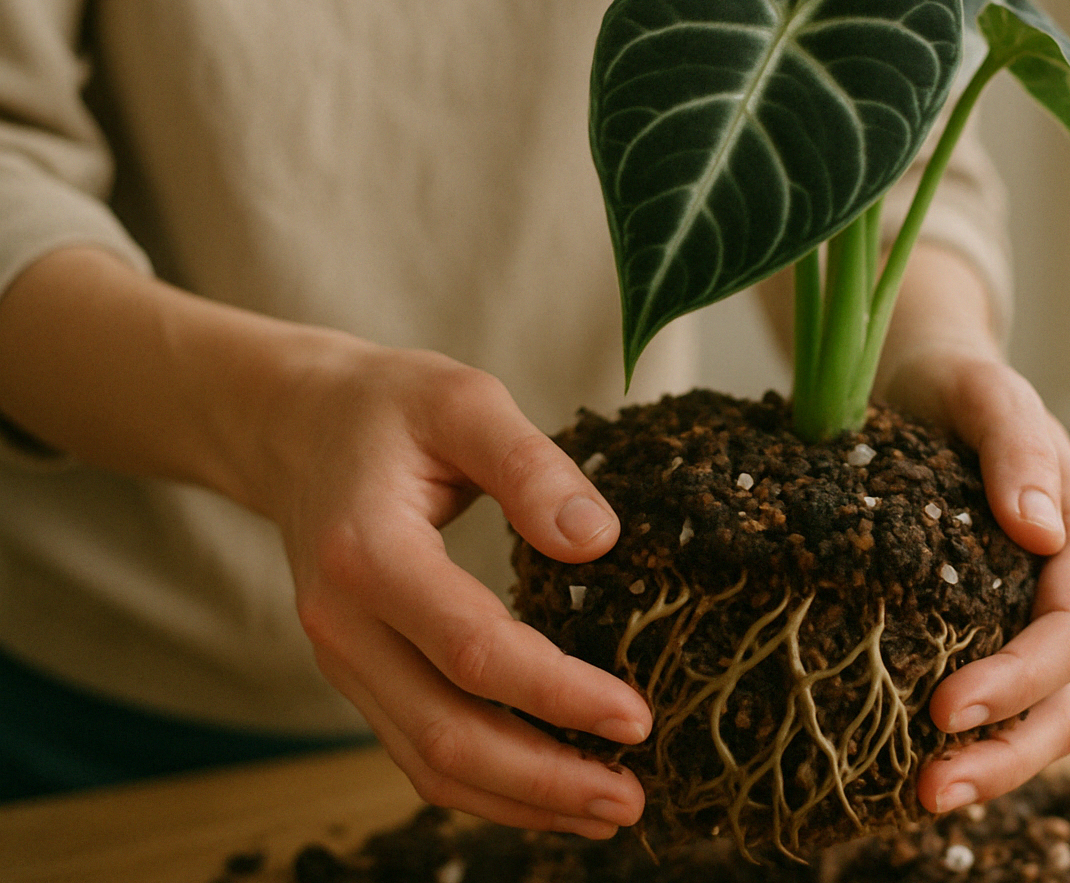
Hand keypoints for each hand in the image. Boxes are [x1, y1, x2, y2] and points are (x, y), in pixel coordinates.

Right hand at [262, 343, 653, 837]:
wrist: (294, 426)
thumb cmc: (387, 408)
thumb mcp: (462, 401)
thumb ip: (530, 465)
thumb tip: (598, 539)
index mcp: (368, 554)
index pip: (472, 651)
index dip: (558, 694)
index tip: (635, 717)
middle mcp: (344, 626)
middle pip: (446, 734)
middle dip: (544, 780)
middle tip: (633, 799)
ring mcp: (346, 660)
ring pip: (429, 762)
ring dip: (521, 800)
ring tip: (607, 810)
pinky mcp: (362, 675)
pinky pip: (420, 750)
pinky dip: (487, 786)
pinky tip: (550, 791)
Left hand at [870, 246, 1069, 814]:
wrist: (921, 379)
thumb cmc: (957, 382)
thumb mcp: (986, 392)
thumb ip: (1017, 447)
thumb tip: (1041, 530)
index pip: (1068, 633)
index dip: (1014, 680)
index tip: (942, 709)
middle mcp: (1066, 592)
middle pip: (1061, 698)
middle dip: (1004, 752)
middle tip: (929, 789)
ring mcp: (1027, 617)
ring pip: (1035, 717)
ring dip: (988, 765)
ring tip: (919, 798)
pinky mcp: (982, 628)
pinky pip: (990, 700)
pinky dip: (963, 740)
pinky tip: (901, 766)